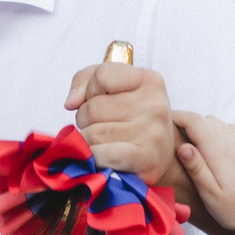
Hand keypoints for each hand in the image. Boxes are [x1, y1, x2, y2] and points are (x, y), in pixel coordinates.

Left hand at [67, 61, 181, 191]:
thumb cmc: (133, 119)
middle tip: (102, 126)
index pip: (102, 75)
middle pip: (93, 108)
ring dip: (89, 141)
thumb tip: (71, 102)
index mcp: (149, 80)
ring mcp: (152, 133)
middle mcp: (155, 104)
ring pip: (92, 134)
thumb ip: (85, 82)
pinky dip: (94, 158)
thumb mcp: (114, 89)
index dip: (91, 90)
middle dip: (86, 120)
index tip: (100, 99)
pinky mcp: (146, 160)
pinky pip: (100, 154)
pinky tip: (103, 158)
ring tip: (105, 143)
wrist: (163, 157)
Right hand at [173, 112, 234, 234]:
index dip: (176, 116)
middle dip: (185, 121)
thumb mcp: (211, 195)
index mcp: (219, 152)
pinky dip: (217, 130)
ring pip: (217, 123)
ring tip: (189, 140)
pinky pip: (230, 129)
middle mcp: (232, 142)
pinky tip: (213, 145)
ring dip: (201, 126)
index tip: (162, 122)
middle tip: (170, 134)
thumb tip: (182, 146)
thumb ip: (196, 169)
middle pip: (204, 119)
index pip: (194, 121)